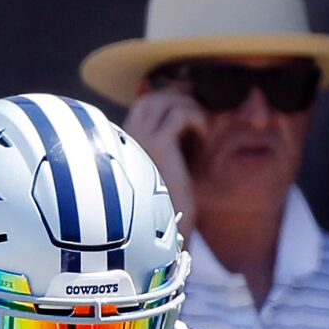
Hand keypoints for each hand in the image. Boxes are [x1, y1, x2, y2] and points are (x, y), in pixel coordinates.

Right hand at [123, 89, 203, 218]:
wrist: (165, 234)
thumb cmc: (168, 210)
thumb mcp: (164, 175)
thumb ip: (166, 152)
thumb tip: (180, 133)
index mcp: (123, 148)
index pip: (140, 107)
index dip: (163, 99)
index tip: (185, 102)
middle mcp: (126, 140)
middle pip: (150, 98)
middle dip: (175, 95)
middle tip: (197, 101)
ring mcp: (140, 140)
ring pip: (164, 101)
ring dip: (187, 107)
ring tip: (202, 125)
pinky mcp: (158, 145)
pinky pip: (180, 115)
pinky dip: (196, 120)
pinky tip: (204, 138)